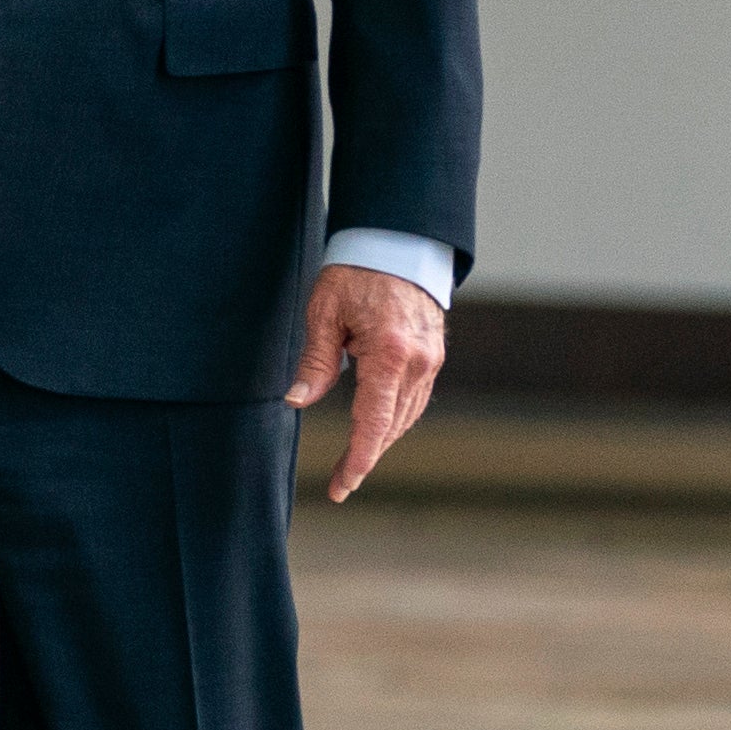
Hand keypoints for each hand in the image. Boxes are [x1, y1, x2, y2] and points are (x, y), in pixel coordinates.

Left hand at [285, 262, 447, 500]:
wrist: (398, 242)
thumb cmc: (355, 272)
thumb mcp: (325, 313)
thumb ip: (316, 361)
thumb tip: (297, 401)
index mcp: (390, 353)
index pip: (374, 422)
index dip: (358, 460)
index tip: (342, 486)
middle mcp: (418, 362)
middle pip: (391, 426)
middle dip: (366, 455)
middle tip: (339, 482)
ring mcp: (431, 360)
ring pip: (405, 416)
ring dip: (380, 440)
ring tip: (354, 460)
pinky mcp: (434, 355)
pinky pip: (414, 399)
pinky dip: (394, 418)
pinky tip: (375, 428)